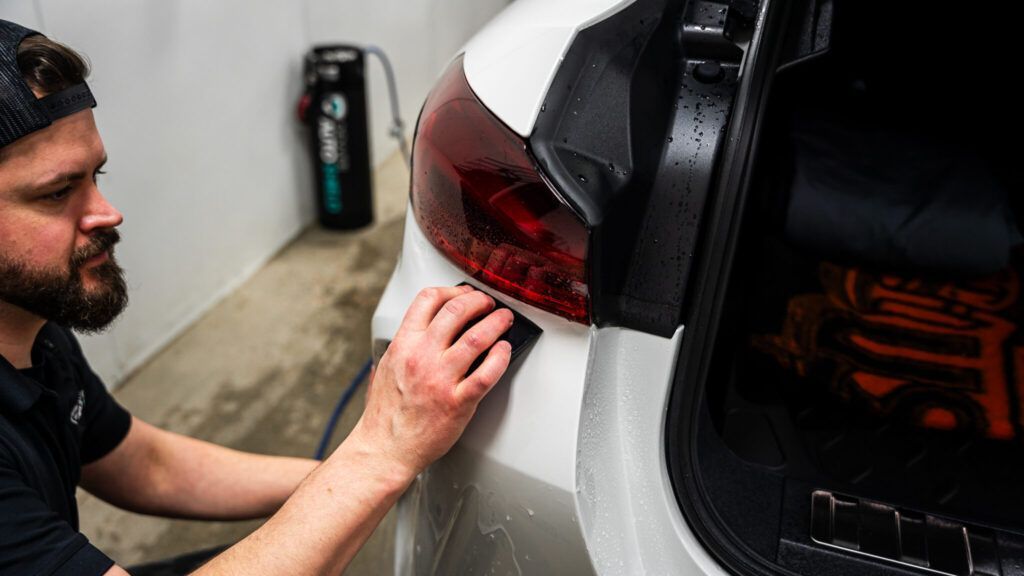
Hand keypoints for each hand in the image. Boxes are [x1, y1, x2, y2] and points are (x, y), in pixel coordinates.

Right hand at [351, 285, 512, 475]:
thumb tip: (410, 337)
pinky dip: (500, 357)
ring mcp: (441, 379)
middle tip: (489, 303)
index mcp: (403, 345)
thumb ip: (399, 348)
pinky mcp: (458, 402)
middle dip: (479, 300)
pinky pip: (487, 373)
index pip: (428, 299)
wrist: (385, 449)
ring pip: (477, 337)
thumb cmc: (384, 416)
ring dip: (496, 322)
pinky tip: (504, 351)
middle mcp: (422, 357)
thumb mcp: (385, 369)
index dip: (451, 289)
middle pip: (457, 310)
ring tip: (504, 319)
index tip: (464, 292)